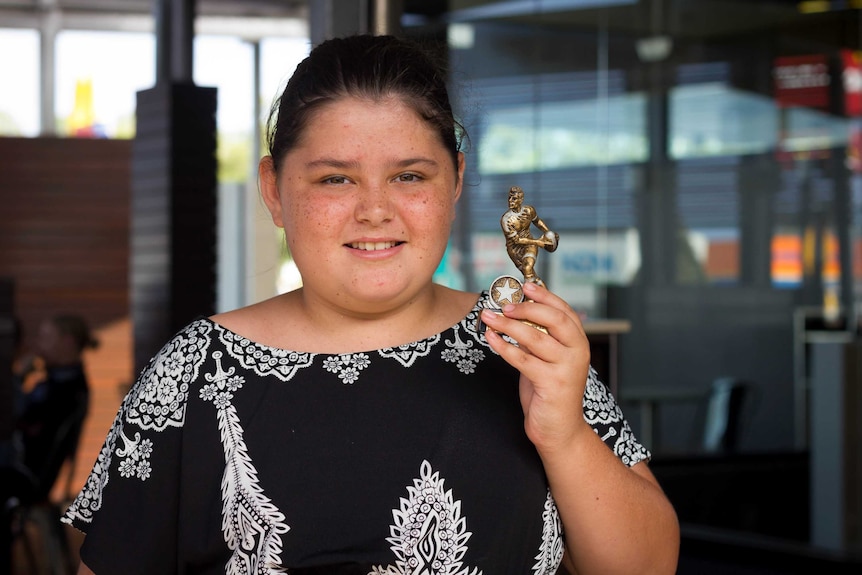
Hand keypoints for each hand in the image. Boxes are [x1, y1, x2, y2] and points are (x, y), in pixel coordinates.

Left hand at [480, 281, 590, 453]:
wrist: (560, 429)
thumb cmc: (550, 389)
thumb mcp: (547, 358)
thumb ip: (539, 336)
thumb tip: (516, 311)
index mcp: (579, 341)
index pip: (564, 310)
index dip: (545, 296)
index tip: (525, 286)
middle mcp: (577, 352)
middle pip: (554, 319)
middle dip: (526, 307)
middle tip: (504, 304)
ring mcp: (567, 368)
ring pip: (535, 338)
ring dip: (508, 325)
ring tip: (488, 317)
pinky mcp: (552, 384)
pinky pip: (523, 360)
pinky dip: (504, 347)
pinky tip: (491, 338)